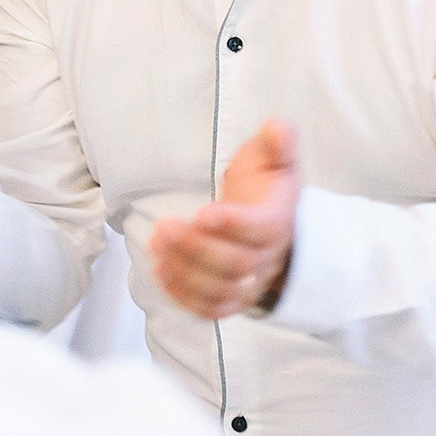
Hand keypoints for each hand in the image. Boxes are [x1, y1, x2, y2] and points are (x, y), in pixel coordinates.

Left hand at [150, 119, 299, 319]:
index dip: (232, 224)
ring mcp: (252, 282)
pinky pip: (214, 309)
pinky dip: (186, 298)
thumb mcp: (272, 160)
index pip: (261, 229)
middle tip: (165, 227)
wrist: (274, 224)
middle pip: (237, 264)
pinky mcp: (235, 298)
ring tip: (157, 247)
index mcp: (278, 221)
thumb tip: (278, 127)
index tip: (202, 213)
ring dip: (186, 273)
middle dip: (197, 247)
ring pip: (224, 289)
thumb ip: (276, 144)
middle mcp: (268, 258)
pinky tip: (161, 275)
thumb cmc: (266, 189)